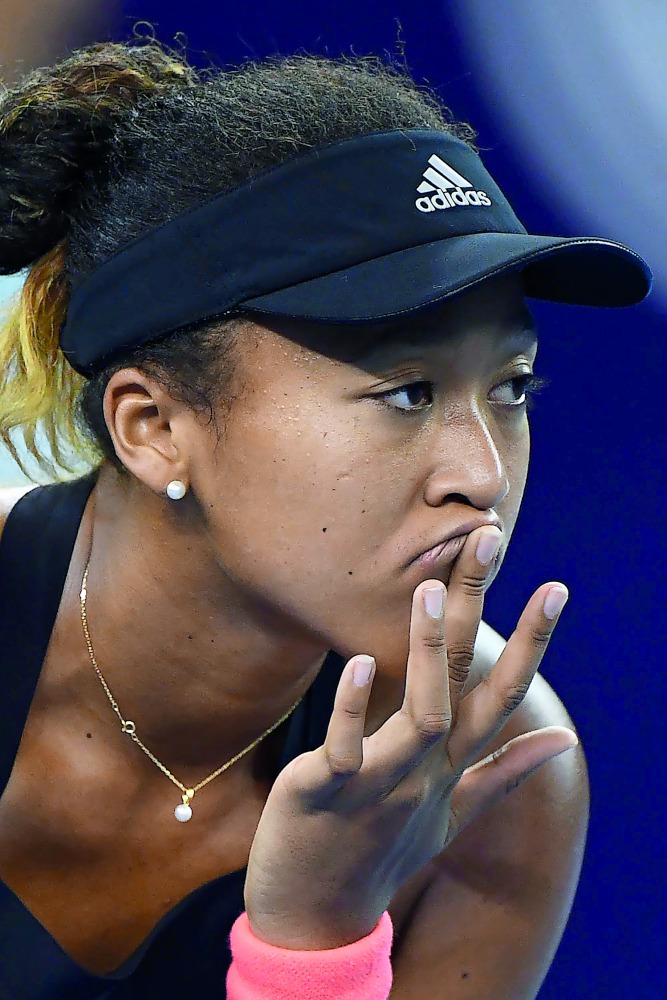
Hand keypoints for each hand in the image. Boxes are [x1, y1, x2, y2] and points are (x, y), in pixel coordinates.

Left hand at [243, 526, 576, 949]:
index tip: (555, 587)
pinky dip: (353, 708)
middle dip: (479, 608)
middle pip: (464, 681)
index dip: (534, 642)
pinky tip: (360, 663)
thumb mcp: (453, 812)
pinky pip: (346, 747)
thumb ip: (505, 771)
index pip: (503, 693)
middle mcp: (425, 768)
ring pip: (421, 712)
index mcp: (450, 764)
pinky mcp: (328, 791)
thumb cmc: (384, 852)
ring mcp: (381, 781)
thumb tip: (564, 738)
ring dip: (428, 652)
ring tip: (432, 588)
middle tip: (489, 540)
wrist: (318, 918)